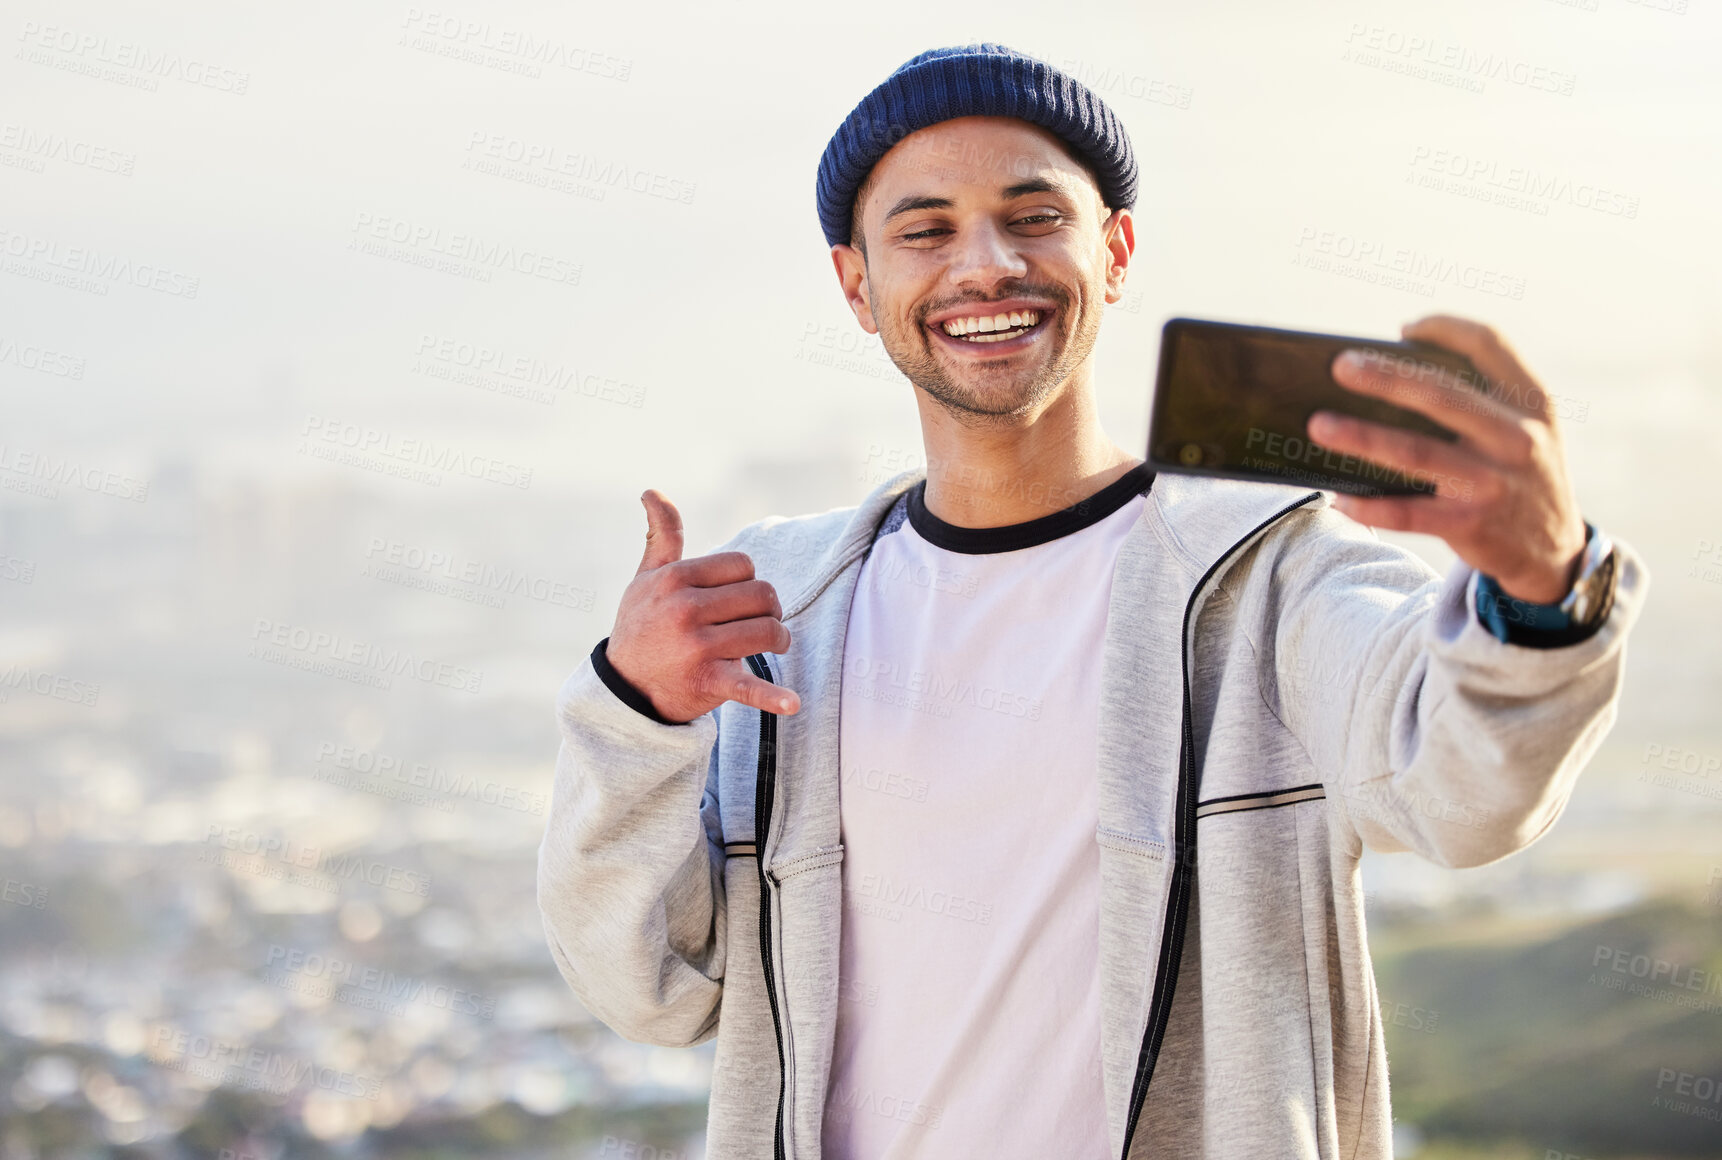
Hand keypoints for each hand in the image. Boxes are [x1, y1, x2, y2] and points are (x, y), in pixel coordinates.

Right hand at [604, 489, 800, 721]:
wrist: (624, 688)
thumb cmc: (642, 625)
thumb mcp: (646, 579)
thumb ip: (661, 536)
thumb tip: (651, 491)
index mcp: (675, 579)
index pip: (743, 565)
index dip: (747, 581)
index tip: (737, 599)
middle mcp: (685, 609)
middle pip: (761, 595)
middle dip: (768, 609)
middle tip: (757, 623)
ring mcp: (696, 647)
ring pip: (768, 631)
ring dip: (777, 639)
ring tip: (769, 646)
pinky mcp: (706, 682)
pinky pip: (747, 687)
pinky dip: (771, 697)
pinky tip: (792, 703)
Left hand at [1307, 315, 1587, 603]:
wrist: (1553, 550)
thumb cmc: (1517, 472)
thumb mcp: (1522, 428)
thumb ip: (1479, 397)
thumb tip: (1389, 370)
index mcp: (1531, 402)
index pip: (1490, 344)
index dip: (1445, 329)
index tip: (1405, 328)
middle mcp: (1517, 438)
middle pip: (1442, 395)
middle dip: (1386, 377)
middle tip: (1340, 365)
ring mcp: (1494, 483)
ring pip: (1416, 454)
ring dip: (1362, 437)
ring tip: (1319, 425)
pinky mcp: (1472, 525)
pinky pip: (1409, 513)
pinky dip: (1370, 506)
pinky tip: (1340, 497)